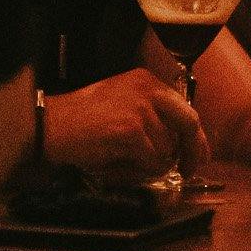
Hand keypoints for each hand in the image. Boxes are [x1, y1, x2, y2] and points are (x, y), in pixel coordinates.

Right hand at [42, 69, 205, 184]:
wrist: (52, 126)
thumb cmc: (83, 121)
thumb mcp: (122, 104)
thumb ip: (151, 115)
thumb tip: (180, 145)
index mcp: (146, 80)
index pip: (185, 108)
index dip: (195, 135)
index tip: (197, 154)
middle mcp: (148, 89)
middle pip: (189, 123)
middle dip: (193, 151)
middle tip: (187, 170)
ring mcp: (140, 108)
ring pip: (167, 149)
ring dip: (153, 164)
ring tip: (126, 161)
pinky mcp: (131, 130)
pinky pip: (152, 161)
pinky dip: (140, 170)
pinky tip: (120, 163)